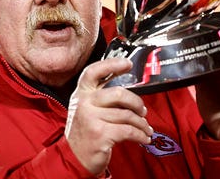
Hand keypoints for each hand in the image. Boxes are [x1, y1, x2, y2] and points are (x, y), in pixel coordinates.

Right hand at [65, 57, 153, 174]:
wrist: (74, 157)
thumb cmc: (85, 132)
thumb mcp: (86, 109)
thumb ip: (101, 96)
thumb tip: (128, 91)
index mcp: (81, 93)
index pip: (94, 71)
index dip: (112, 64)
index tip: (128, 63)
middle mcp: (84, 103)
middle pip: (119, 93)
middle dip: (137, 103)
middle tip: (143, 110)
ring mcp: (91, 118)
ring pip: (127, 115)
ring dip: (142, 124)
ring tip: (145, 128)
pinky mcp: (100, 133)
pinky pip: (129, 131)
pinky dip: (140, 135)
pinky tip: (143, 137)